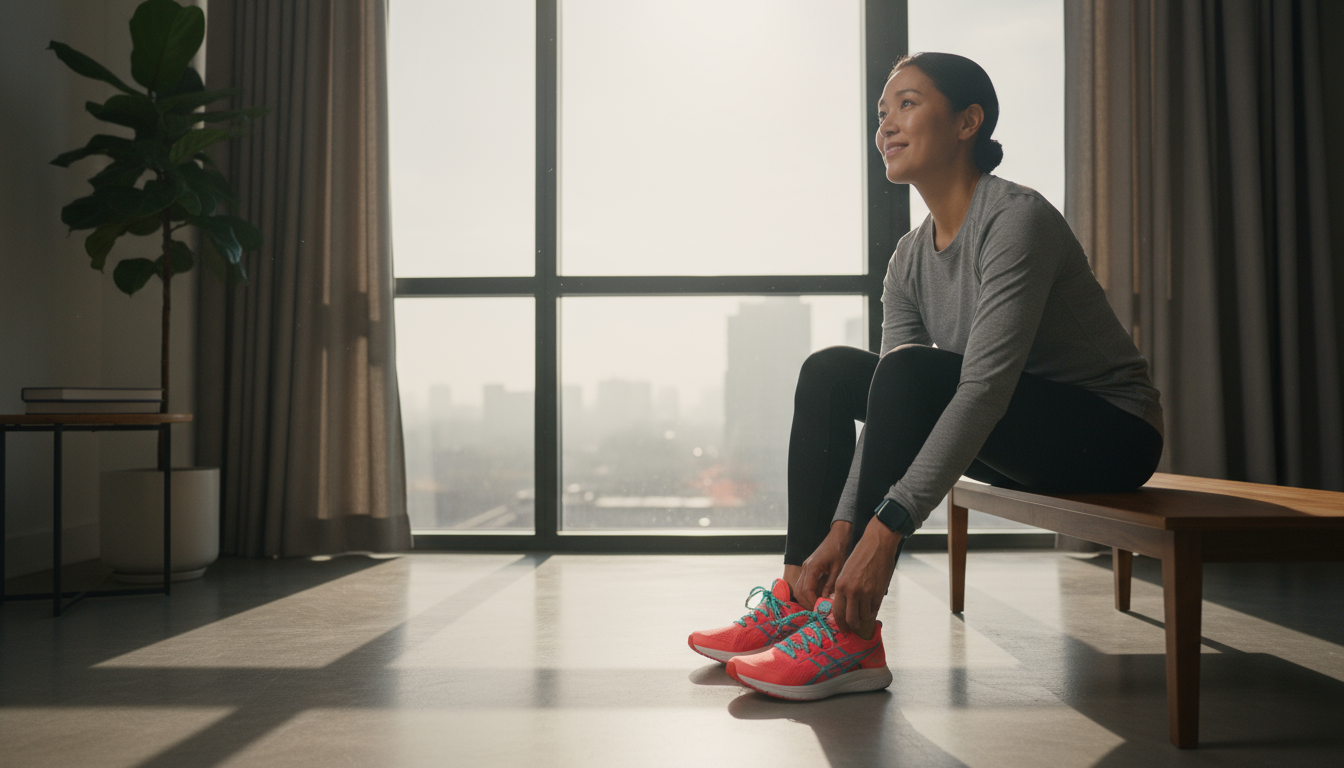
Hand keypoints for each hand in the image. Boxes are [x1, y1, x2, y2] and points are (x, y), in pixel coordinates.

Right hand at [795, 521, 851, 608]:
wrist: (838, 536)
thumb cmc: (840, 550)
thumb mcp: (838, 569)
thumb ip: (830, 585)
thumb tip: (825, 601)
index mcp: (811, 567)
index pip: (806, 590)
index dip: (812, 602)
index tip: (821, 610)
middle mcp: (805, 568)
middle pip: (798, 591)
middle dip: (807, 603)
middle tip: (819, 612)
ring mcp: (805, 568)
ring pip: (799, 589)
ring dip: (807, 600)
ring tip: (819, 608)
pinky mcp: (808, 569)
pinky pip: (804, 585)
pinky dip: (809, 594)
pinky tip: (819, 599)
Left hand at [831, 522, 900, 639]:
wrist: (877, 544)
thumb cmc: (860, 556)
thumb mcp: (846, 572)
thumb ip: (844, 589)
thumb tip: (845, 608)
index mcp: (840, 585)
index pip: (837, 612)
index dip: (840, 624)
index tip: (843, 628)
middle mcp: (851, 591)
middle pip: (850, 619)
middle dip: (852, 626)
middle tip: (854, 628)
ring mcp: (866, 593)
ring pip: (863, 617)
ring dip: (863, 618)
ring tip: (863, 614)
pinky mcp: (878, 593)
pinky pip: (874, 610)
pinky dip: (872, 611)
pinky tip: (871, 606)